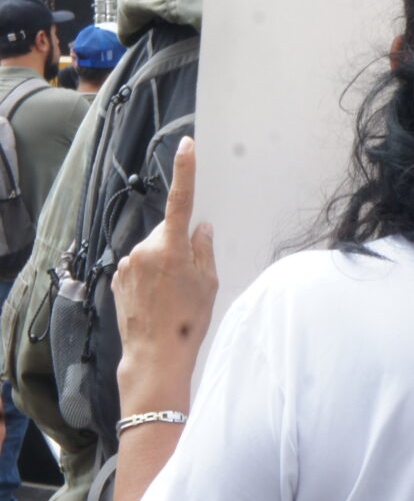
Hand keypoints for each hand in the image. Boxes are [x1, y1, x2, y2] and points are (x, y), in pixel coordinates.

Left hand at [114, 138, 217, 410]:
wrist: (154, 353)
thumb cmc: (186, 321)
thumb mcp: (208, 283)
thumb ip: (204, 250)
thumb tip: (202, 229)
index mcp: (171, 247)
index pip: (181, 200)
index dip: (186, 170)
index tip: (187, 146)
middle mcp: (144, 249)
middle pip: (167, 230)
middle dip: (179, 242)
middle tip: (192, 273)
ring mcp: (127, 263)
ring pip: (153, 248)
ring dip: (164, 260)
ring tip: (173, 292)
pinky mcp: (118, 277)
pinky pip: (139, 264)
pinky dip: (151, 273)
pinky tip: (158, 297)